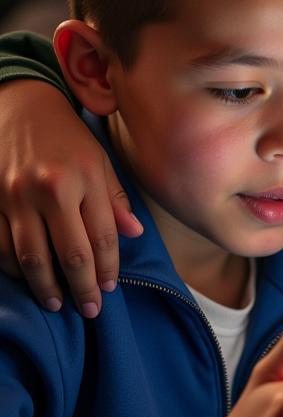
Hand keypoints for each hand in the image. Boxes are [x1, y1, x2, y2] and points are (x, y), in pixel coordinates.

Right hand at [0, 80, 141, 315]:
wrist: (19, 106)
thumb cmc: (66, 137)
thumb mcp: (100, 161)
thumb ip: (115, 200)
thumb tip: (134, 234)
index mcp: (84, 179)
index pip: (102, 236)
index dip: (107, 268)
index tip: (109, 288)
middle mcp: (49, 190)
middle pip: (70, 254)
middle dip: (81, 288)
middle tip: (89, 310)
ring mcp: (14, 197)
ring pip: (31, 257)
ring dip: (45, 286)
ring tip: (56, 303)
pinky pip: (0, 246)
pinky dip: (14, 268)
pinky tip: (27, 278)